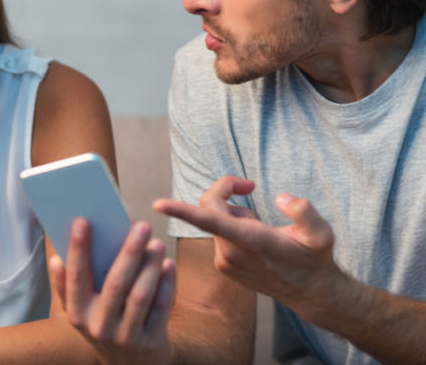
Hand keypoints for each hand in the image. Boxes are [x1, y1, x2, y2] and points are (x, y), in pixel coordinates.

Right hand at [50, 218, 175, 364]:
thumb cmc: (103, 326)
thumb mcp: (81, 312)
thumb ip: (67, 287)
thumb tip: (56, 259)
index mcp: (78, 314)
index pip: (77, 277)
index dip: (78, 249)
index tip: (82, 221)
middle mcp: (99, 326)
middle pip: (115, 284)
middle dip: (128, 252)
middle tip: (140, 226)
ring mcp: (126, 336)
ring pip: (140, 295)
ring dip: (150, 265)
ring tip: (156, 242)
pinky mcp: (151, 341)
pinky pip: (160, 308)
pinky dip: (166, 284)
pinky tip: (168, 264)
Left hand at [153, 176, 341, 321]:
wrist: (310, 292)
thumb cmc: (314, 258)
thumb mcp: (321, 233)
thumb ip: (303, 210)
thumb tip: (280, 198)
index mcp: (248, 240)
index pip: (208, 220)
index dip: (181, 210)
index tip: (157, 204)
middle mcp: (229, 251)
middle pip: (209, 206)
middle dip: (225, 191)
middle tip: (249, 186)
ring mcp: (224, 260)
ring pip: (216, 219)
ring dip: (235, 213)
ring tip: (262, 227)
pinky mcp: (223, 264)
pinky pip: (219, 233)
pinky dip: (233, 228)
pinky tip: (255, 241)